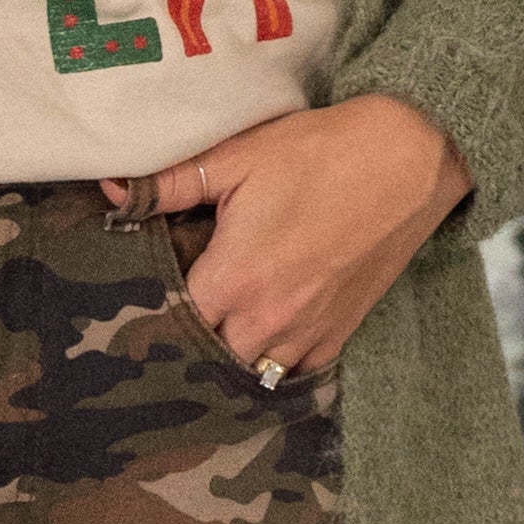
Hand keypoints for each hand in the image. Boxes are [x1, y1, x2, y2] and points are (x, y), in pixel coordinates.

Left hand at [109, 96, 471, 377]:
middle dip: (190, 334)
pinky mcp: (340, 334)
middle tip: (180, 308)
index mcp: (234, 280)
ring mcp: (307, 334)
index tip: (144, 294)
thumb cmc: (320, 152)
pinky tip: (264, 334)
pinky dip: (276, 359)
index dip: (154, 306)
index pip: (171, 318)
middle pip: (206, 353)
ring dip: (231, 352)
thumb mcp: (238, 157)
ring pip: (249, 370)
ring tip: (221, 323)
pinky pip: (295, 371)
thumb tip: (112, 193)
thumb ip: (171, 183)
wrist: (411, 157)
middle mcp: (267, 320)